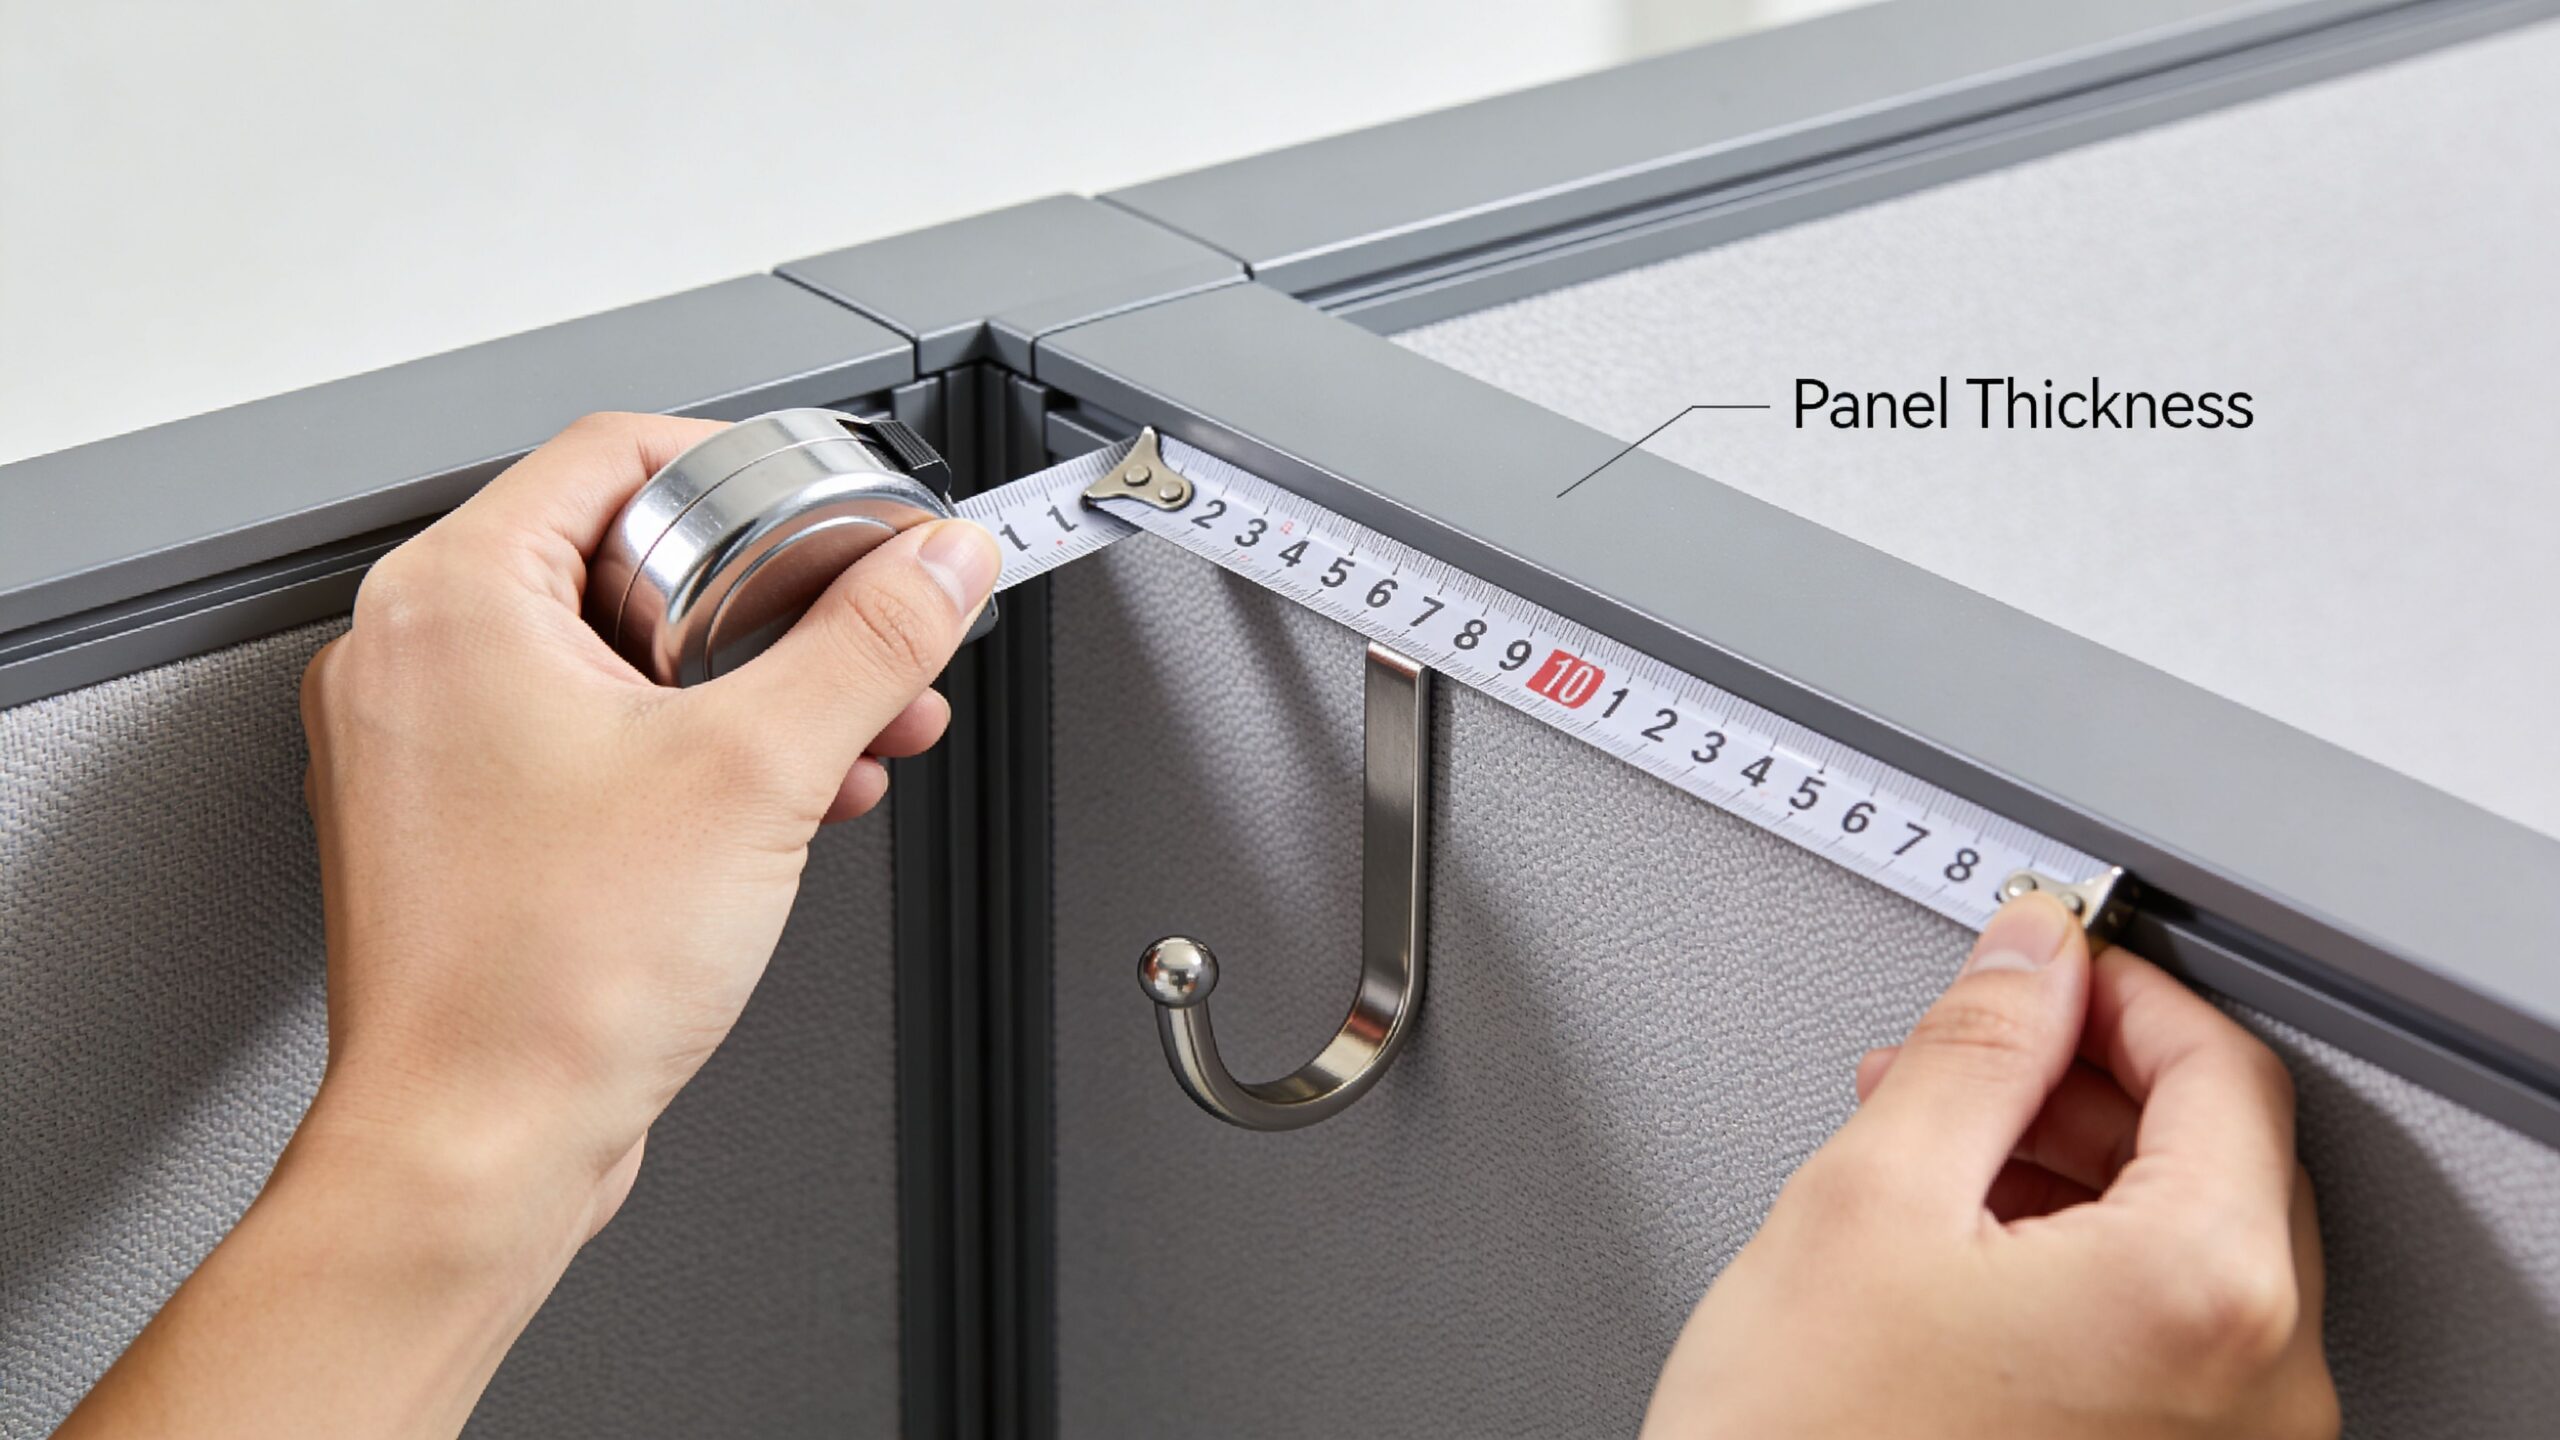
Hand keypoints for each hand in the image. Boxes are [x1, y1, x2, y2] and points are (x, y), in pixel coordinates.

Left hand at [61, 412, 1000, 1438]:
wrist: (479, 1146)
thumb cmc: (546, 983)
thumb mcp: (760, 770)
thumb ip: (869, 642)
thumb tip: (938, 566)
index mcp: (452, 598)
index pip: (619, 449)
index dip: (752, 468)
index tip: (836, 512)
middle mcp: (417, 655)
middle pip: (631, 553)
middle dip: (777, 602)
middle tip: (858, 631)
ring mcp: (432, 744)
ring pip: (623, 654)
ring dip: (754, 683)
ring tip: (855, 727)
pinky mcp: (465, 822)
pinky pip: (597, 736)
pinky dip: (697, 750)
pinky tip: (790, 795)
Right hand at [1643, 893, 2337, 1439]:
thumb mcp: (1868, 1194)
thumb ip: (1975, 1043)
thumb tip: (2034, 953)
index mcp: (2203, 1292)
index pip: (2222, 1066)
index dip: (2117, 987)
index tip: (2045, 961)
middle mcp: (2257, 1386)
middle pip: (2220, 1154)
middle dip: (2082, 1080)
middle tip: (1967, 1052)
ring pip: (2193, 1241)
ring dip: (2074, 1165)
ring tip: (1935, 1149)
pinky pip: (2170, 1329)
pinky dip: (2084, 1259)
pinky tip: (1968, 1246)